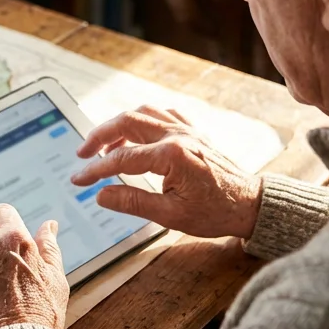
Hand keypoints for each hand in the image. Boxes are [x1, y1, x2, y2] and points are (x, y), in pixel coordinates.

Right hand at [72, 105, 261, 239]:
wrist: (249, 204)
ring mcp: (186, 129)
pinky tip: (135, 134)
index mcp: (172, 155)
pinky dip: (143, 119)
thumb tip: (101, 195)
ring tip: (103, 144)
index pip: (121, 158)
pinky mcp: (193, 131)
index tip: (78, 180)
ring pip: (143, 113)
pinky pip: (163, 113)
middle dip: (99, 136)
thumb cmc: (215, 212)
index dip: (95, 169)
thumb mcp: (170, 215)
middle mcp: (178, 135)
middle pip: (127, 122)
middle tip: (82, 153)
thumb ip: (133, 202)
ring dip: (119, 125)